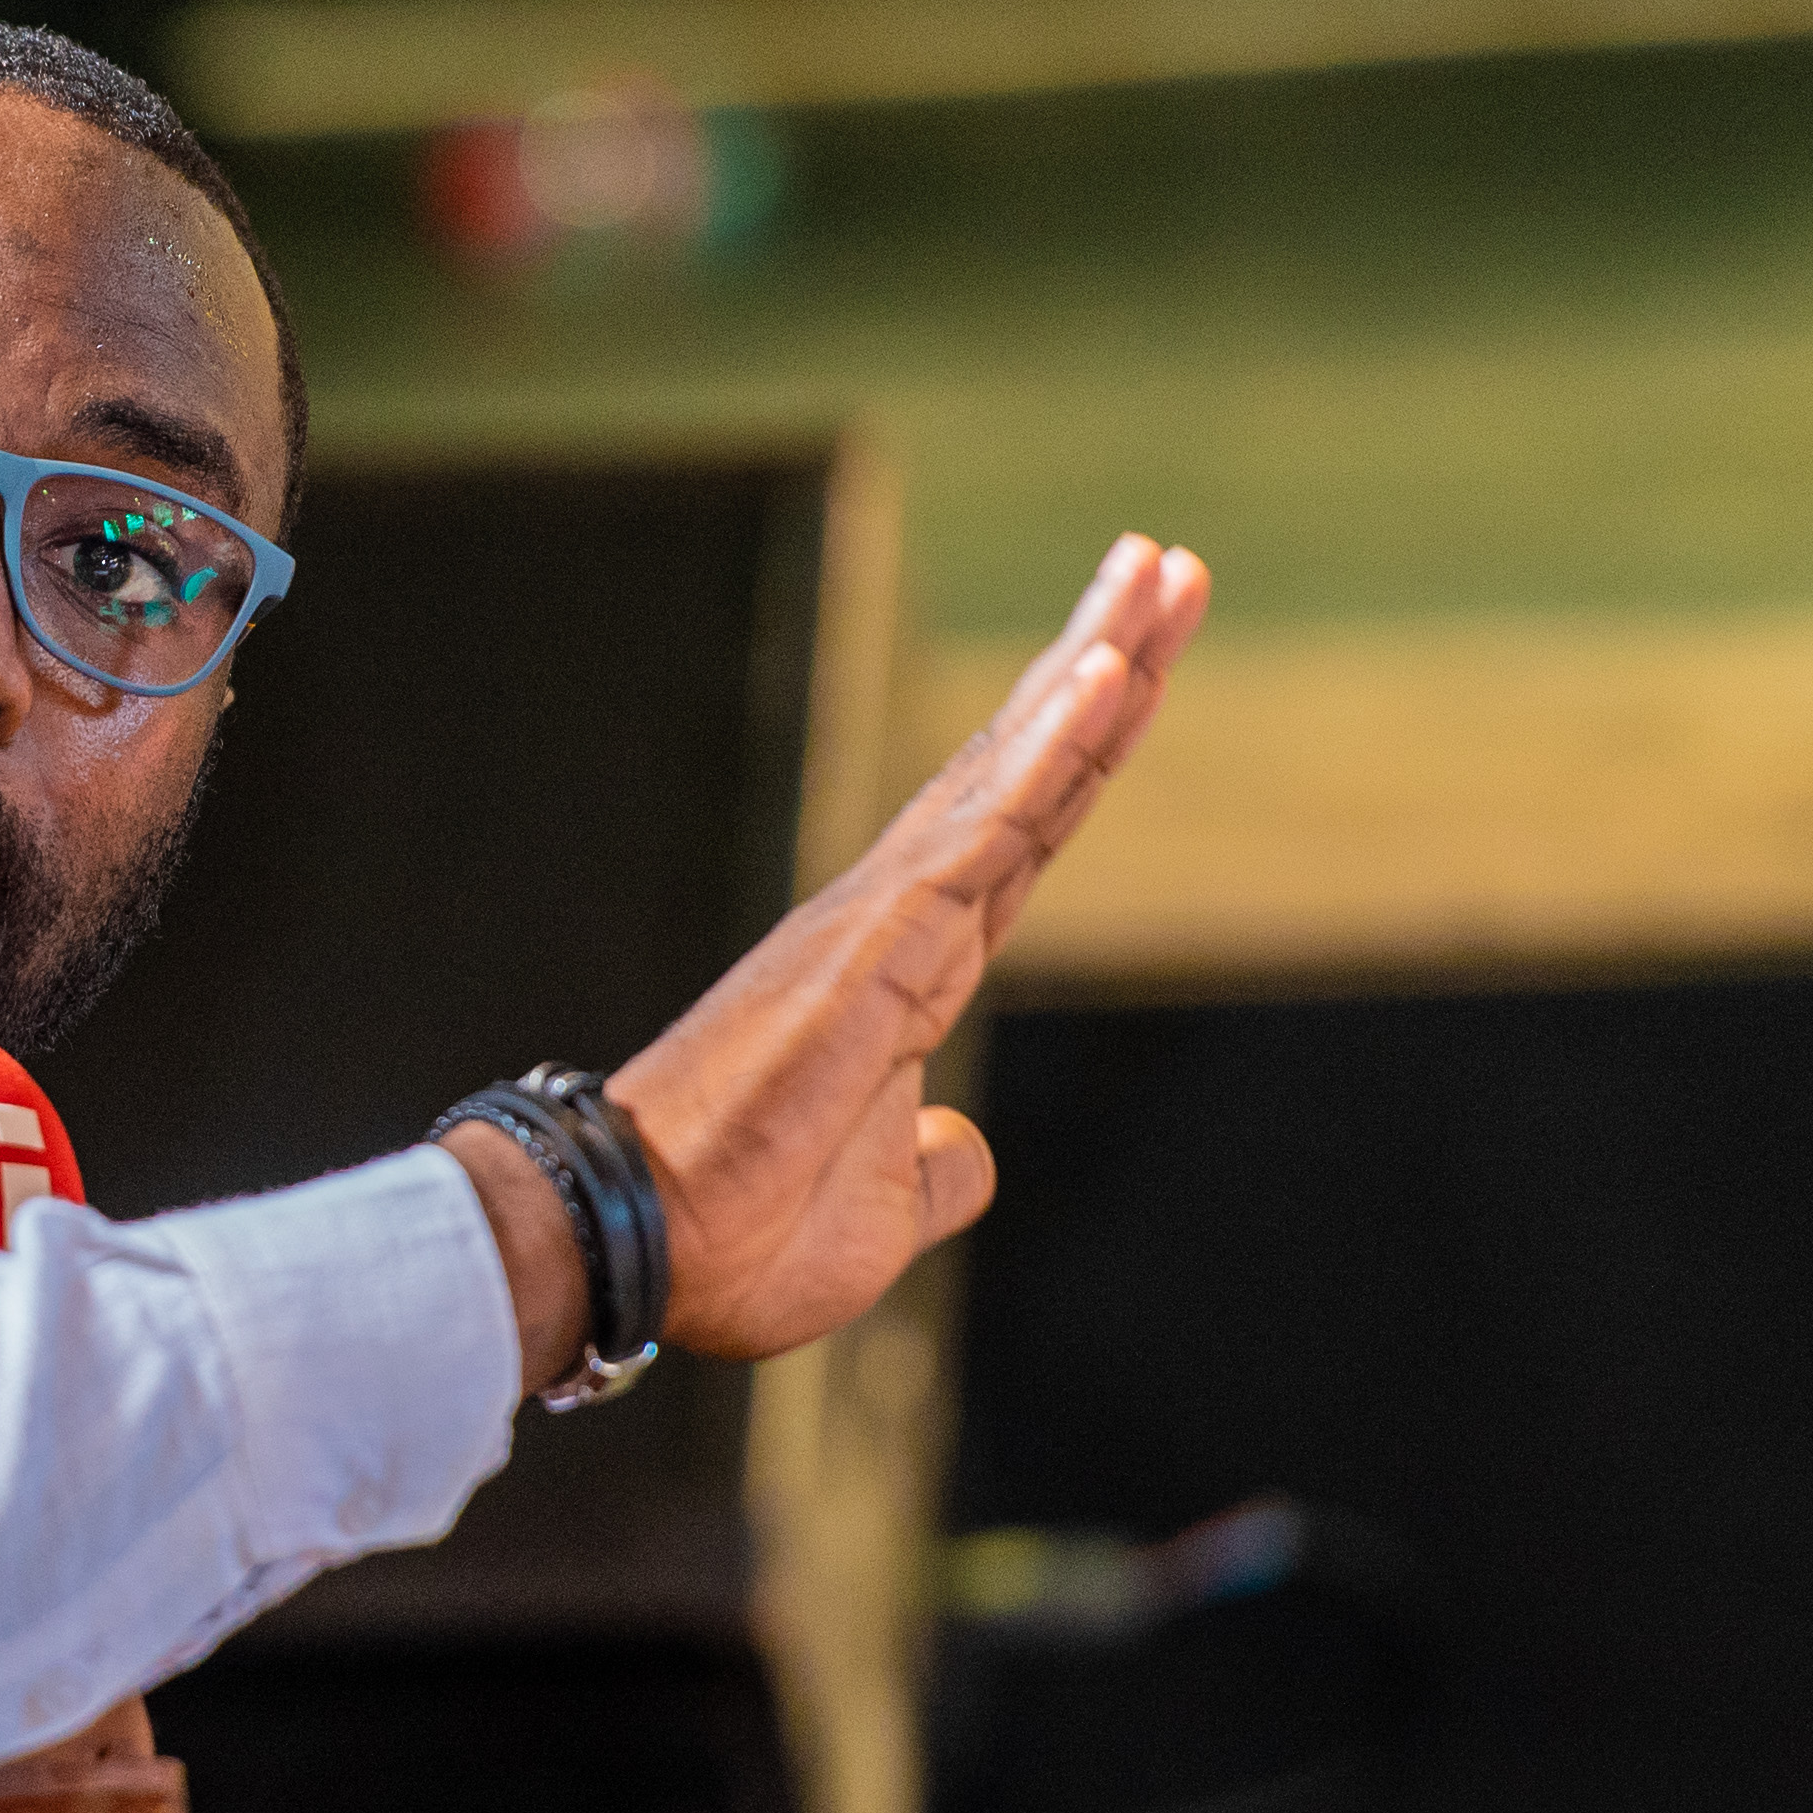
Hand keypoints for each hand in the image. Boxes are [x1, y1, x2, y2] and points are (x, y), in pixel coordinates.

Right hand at [598, 532, 1209, 1361]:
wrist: (647, 1248)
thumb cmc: (736, 1239)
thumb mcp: (881, 1216)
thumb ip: (932, 1171)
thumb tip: (959, 1150)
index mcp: (907, 980)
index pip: (1020, 841)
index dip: (1081, 753)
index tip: (1136, 666)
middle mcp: (898, 924)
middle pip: (1024, 771)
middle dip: (1102, 665)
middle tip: (1165, 564)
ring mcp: (887, 920)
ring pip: (1015, 771)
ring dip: (1097, 668)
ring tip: (1158, 570)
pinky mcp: (881, 938)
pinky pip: (990, 826)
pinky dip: (1052, 747)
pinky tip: (1106, 674)